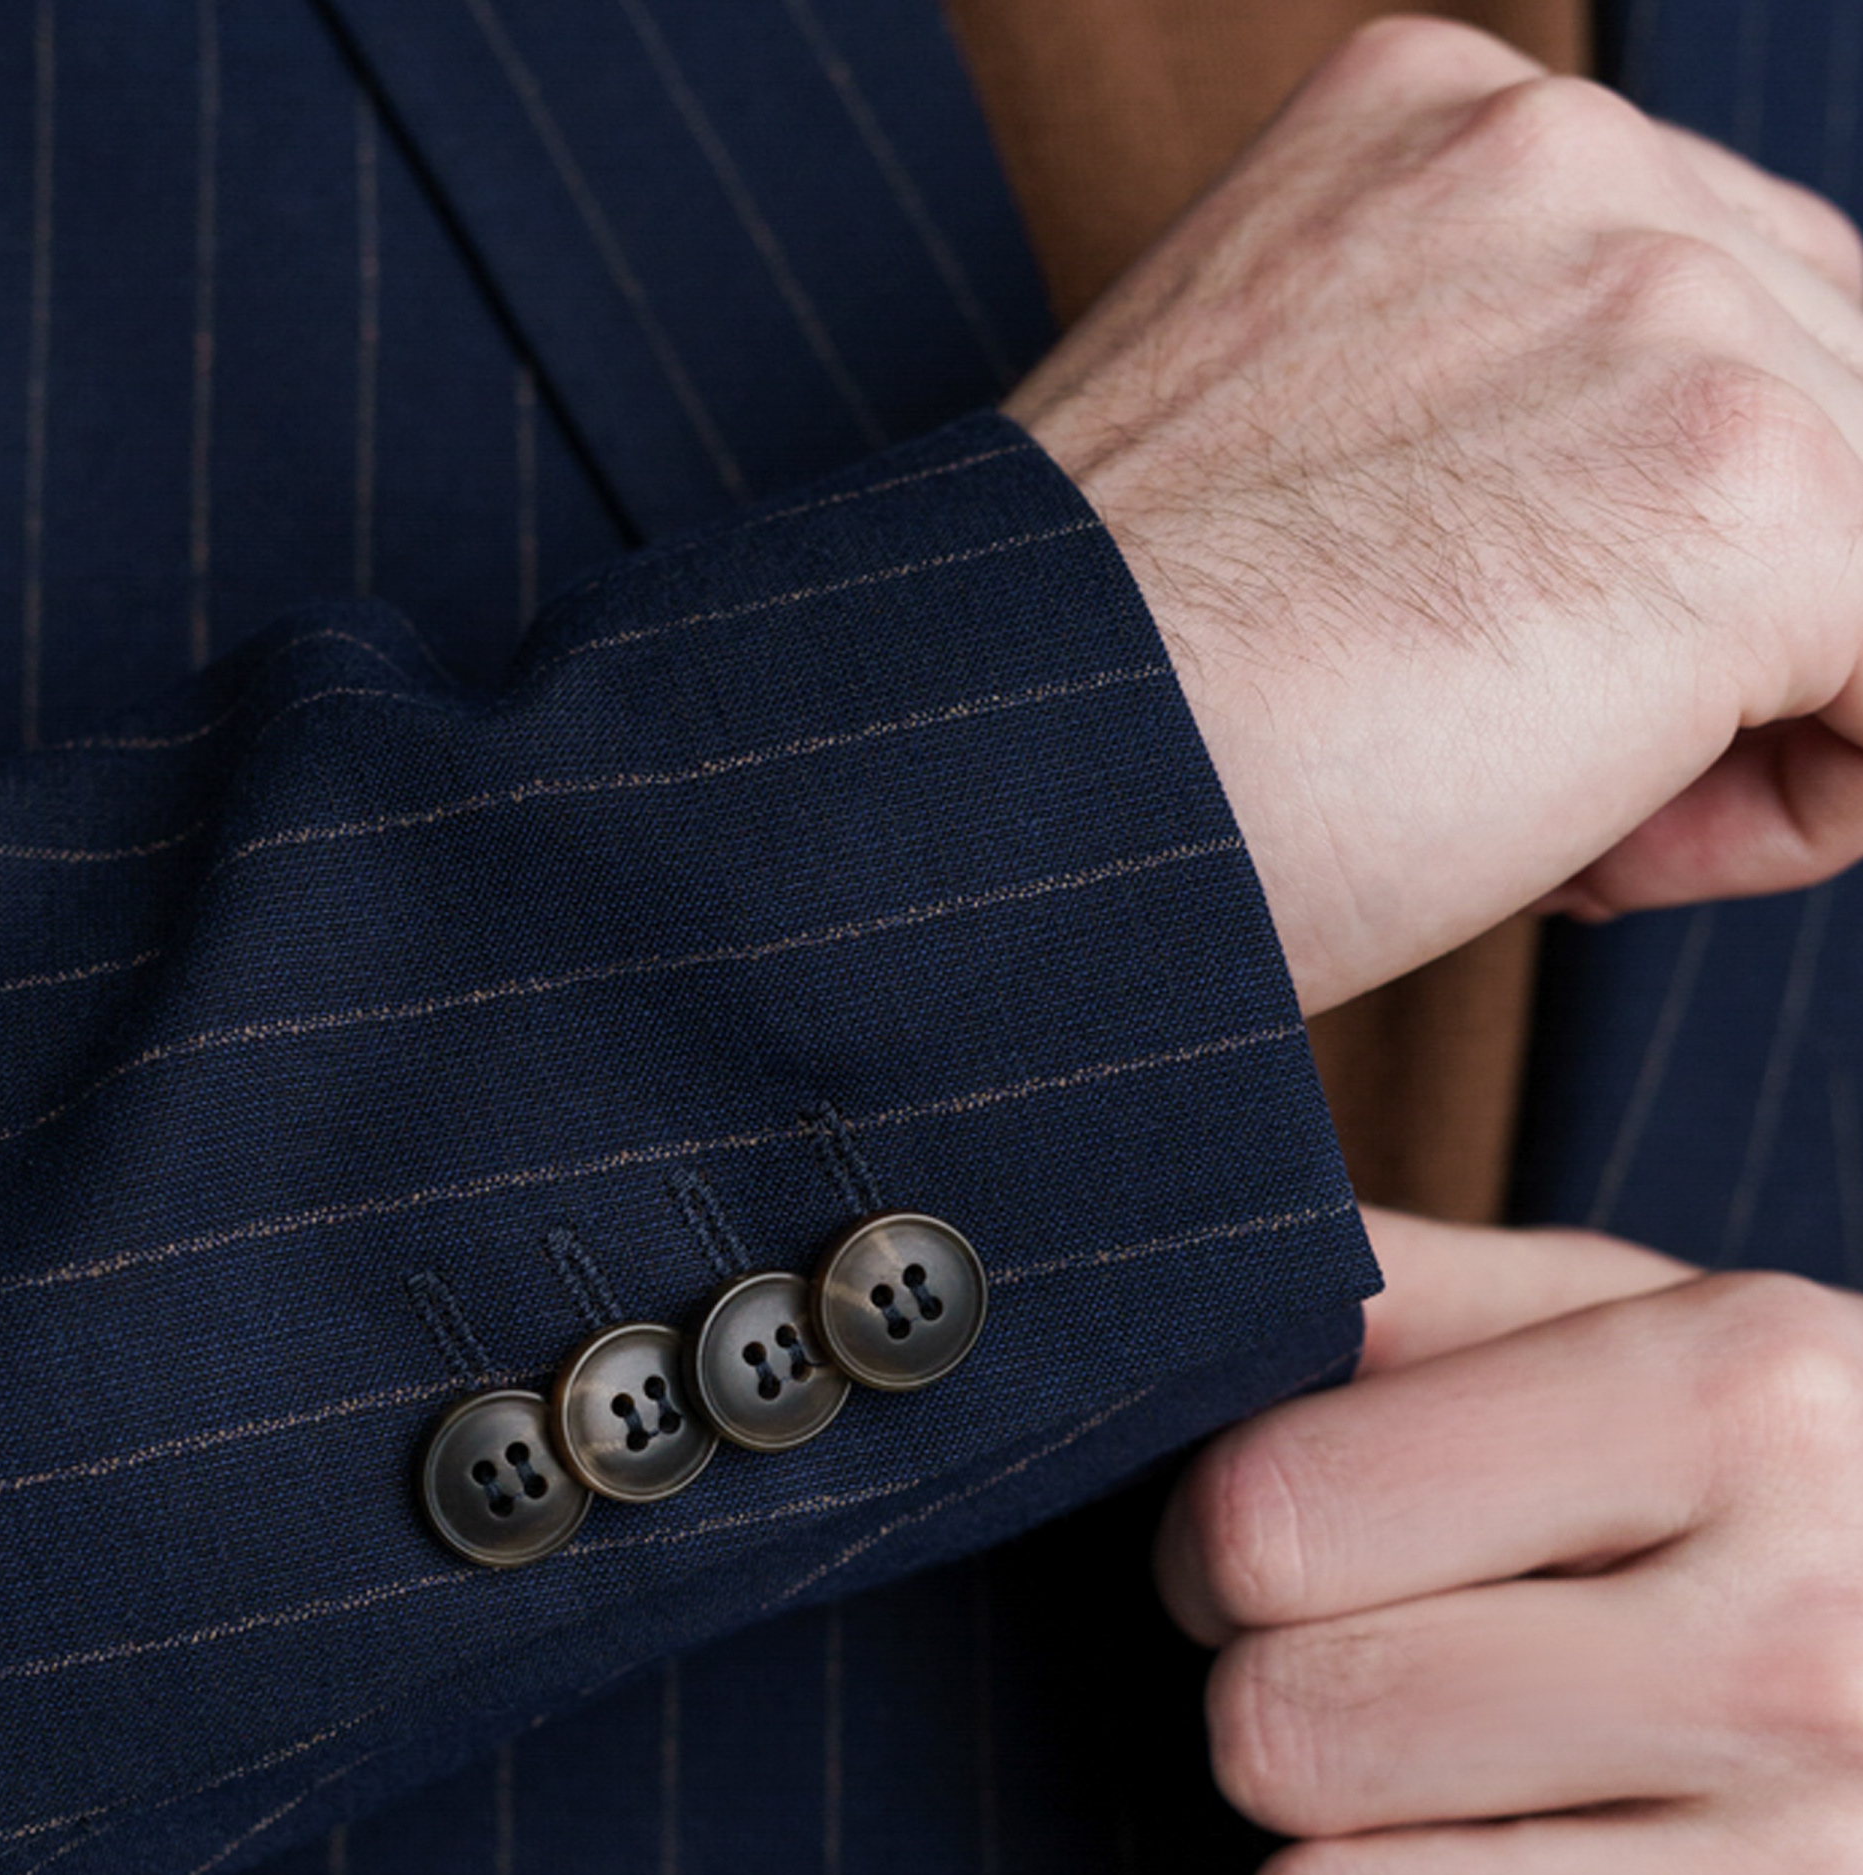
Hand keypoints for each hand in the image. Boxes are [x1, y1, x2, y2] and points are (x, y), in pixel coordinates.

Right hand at [1006, 17, 1862, 1014]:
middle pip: (1831, 403)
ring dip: (1760, 718)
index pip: (1715, 320)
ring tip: (1538, 816)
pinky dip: (1801, 805)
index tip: (1512, 687)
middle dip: (1736, 627)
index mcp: (1435, 134)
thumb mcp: (1296, 477)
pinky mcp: (1741, 479)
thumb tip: (1710, 577)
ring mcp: (1658, 294)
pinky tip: (1597, 851)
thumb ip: (1491, 424)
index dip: (1653, 547)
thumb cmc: (1106, 722)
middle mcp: (1560, 149)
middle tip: (1524, 780)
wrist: (984, 804)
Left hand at [1155, 1208, 1862, 1874]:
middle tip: (1371, 1698)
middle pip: (1284, 1733)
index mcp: (1741, 1404)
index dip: (1217, 1550)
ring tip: (1442, 1831)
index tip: (1280, 1561)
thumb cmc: (1794, 1504)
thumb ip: (1408, 1302)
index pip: (1265, 1525)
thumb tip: (1198, 1290)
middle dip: (1275, 1718)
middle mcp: (1807, 1653)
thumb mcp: (1652, 1333)